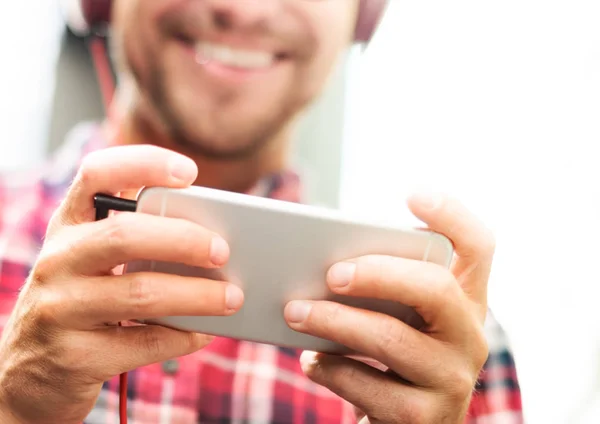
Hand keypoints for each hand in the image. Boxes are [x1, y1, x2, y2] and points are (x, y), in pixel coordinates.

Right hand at [0, 145, 243, 423]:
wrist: (30, 378)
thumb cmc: (80, 304)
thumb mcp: (92, 262)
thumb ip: (136, 240)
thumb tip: (212, 235)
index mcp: (68, 226)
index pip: (96, 175)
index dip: (143, 163)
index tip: (189, 172)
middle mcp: (58, 261)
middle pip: (125, 235)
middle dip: (184, 240)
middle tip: (223, 250)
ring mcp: (61, 310)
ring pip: (142, 293)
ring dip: (198, 295)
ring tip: (232, 298)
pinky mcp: (75, 357)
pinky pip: (144, 343)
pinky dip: (183, 336)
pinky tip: (203, 332)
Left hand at [284, 193, 493, 422]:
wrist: (402, 423)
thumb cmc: (390, 353)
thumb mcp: (397, 314)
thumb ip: (380, 285)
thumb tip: (322, 258)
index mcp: (464, 299)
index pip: (478, 247)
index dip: (452, 216)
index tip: (412, 194)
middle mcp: (470, 336)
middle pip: (435, 287)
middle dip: (377, 273)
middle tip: (330, 273)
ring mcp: (453, 379)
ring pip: (391, 339)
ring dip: (333, 321)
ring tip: (293, 310)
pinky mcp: (424, 419)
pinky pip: (369, 387)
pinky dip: (330, 369)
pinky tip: (310, 360)